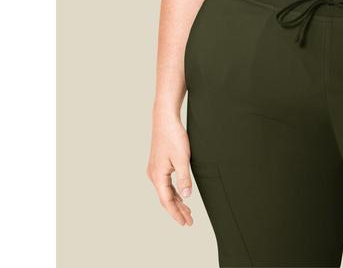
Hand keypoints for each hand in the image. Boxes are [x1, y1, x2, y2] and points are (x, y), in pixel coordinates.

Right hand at [146, 111, 194, 225]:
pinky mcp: (158, 164)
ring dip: (176, 201)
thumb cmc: (173, 137)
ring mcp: (155, 170)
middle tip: (189, 221)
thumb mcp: (182, 159)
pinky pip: (165, 183)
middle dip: (177, 210)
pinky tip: (180, 195)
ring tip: (187, 211)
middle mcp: (153, 175)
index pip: (167, 201)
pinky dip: (174, 191)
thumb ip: (184, 179)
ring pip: (166, 191)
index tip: (185, 223)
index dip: (176, 213)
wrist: (164, 119)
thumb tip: (186, 197)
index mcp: (158, 176)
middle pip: (166, 198)